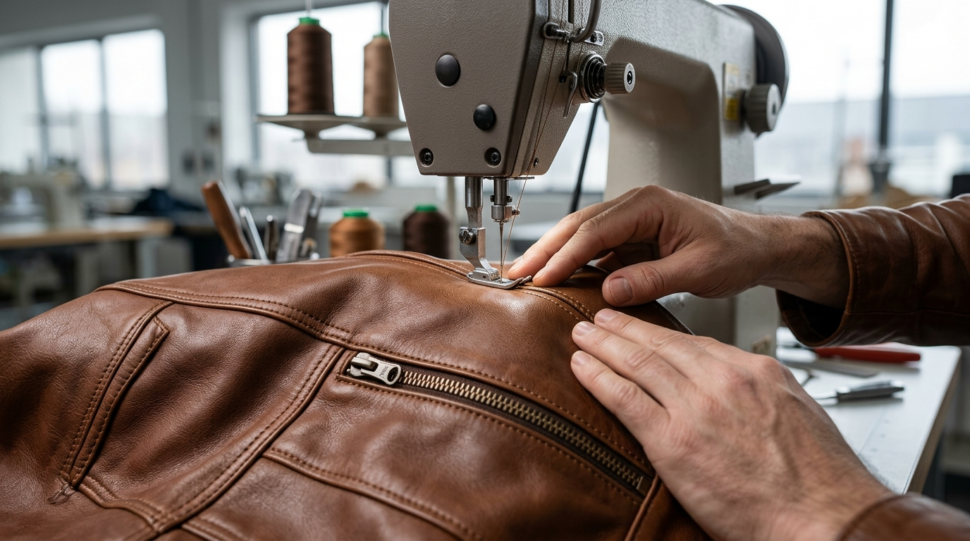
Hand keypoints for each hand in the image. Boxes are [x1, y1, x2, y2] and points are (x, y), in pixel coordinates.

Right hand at [508, 186, 848, 308]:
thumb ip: (654, 279)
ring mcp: (633, 222)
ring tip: (525, 276)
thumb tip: (610, 290)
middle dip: (544, 250)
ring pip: (581, 237)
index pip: (594, 230)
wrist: (758, 248)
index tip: (542, 277)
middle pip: (577, 226)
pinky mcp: (633, 240)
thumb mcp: (699, 268)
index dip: (564, 255)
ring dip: (554, 256)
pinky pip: (596, 251)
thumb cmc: (737, 249)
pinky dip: (574, 265)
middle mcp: (636, 206)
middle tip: (514, 273)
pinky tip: (558, 281)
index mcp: (650, 204)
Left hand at [570, 310, 890, 540]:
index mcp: (755, 372)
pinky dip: (598, 378)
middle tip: (600, 316)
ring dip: (604, 345)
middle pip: (661, 344)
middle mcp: (723, 381)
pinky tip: (581, 366)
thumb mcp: (799, 414)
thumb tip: (745, 388)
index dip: (660, 333)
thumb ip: (763, 393)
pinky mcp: (673, 441)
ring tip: (583, 334)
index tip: (643, 328)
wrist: (825, 518)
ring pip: (637, 363)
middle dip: (625, 328)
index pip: (695, 344)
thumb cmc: (821, 480)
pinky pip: (624, 398)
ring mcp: (696, 408)